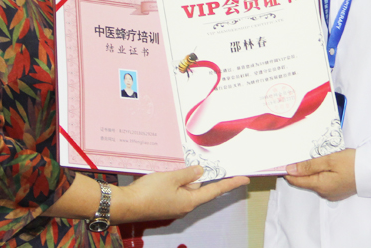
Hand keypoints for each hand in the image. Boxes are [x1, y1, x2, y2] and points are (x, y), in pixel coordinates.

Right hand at [112, 166, 248, 223]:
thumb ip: (188, 174)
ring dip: (182, 178)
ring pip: (185, 188)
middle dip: (196, 176)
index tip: (244, 179)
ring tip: (171, 169)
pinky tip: (165, 175)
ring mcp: (174, 206)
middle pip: (198, 188)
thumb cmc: (148, 192)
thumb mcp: (171, 177)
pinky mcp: (164, 204)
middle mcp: (185, 206)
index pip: (216, 190)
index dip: (230, 184)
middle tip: (193, 163)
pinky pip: (175, 190)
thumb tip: (200, 172)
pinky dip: (174, 182)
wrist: (126, 205)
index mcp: (190, 201)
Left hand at [284, 148, 355, 201]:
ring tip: (309, 157)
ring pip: (314, 181)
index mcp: (320, 186)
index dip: (287, 172)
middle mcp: (324, 193)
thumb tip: (290, 169)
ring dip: (310, 171)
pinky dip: (320, 174)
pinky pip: (323, 182)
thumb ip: (309, 166)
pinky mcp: (338, 190)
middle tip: (295, 155)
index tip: (280, 162)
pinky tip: (323, 164)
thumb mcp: (329, 160)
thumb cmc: (352, 163)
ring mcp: (332, 193)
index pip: (296, 181)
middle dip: (299, 169)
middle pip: (305, 181)